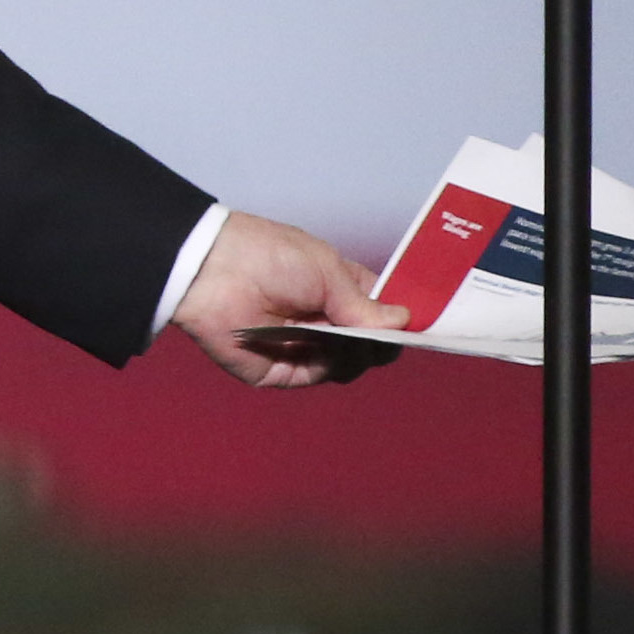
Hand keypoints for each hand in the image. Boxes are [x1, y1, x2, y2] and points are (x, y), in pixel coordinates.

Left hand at [169, 208, 408, 388]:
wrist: (212, 270)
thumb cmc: (270, 256)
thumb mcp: (327, 270)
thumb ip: (365, 304)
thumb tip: (405, 323)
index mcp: (337, 292)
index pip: (380, 316)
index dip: (399, 324)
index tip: (420, 327)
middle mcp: (323, 323)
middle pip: (369, 348)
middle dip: (379, 342)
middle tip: (380, 332)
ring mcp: (302, 349)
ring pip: (348, 367)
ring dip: (354, 352)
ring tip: (344, 330)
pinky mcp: (279, 371)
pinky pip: (316, 377)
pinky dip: (326, 363)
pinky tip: (323, 341)